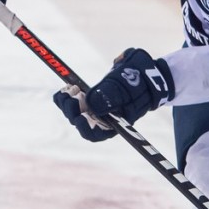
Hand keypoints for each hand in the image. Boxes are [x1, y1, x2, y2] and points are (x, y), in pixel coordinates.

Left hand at [54, 48, 173, 140]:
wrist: (141, 74)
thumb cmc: (137, 83)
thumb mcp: (127, 87)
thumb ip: (112, 95)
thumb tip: (93, 105)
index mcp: (112, 124)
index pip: (94, 134)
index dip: (84, 128)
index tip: (80, 117)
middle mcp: (100, 120)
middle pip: (79, 122)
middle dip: (71, 109)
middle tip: (72, 94)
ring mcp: (92, 110)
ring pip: (73, 112)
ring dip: (67, 102)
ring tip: (72, 87)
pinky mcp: (87, 100)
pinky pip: (71, 102)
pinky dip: (67, 95)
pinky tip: (69, 86)